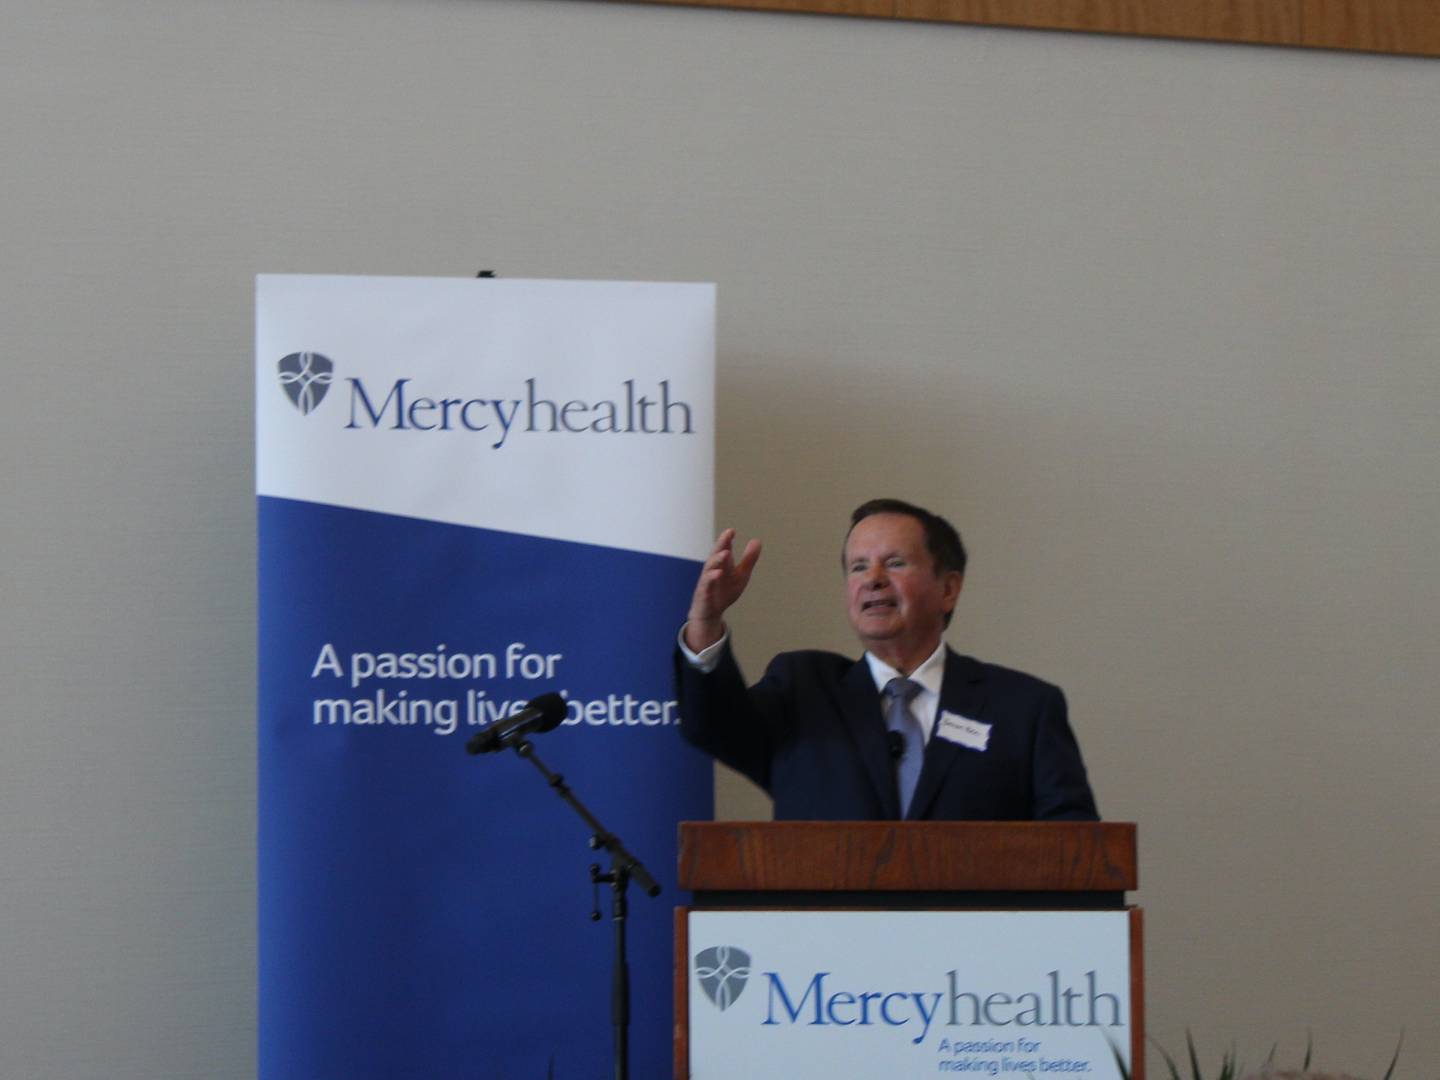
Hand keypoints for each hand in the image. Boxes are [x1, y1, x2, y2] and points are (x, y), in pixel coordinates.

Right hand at [683, 528, 761, 651]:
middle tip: (728, 534)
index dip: (727, 539)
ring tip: (726, 553)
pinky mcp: (704, 593)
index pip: (723, 548)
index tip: (732, 531)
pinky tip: (718, 573)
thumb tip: (757, 541)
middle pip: (716, 554)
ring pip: (710, 568)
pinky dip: (711, 578)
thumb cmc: (725, 591)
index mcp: (722, 564)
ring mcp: (707, 581)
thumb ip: (748, 559)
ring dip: (717, 560)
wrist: (711, 612)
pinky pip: (707, 585)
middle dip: (721, 544)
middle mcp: (713, 569)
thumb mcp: (741, 574)